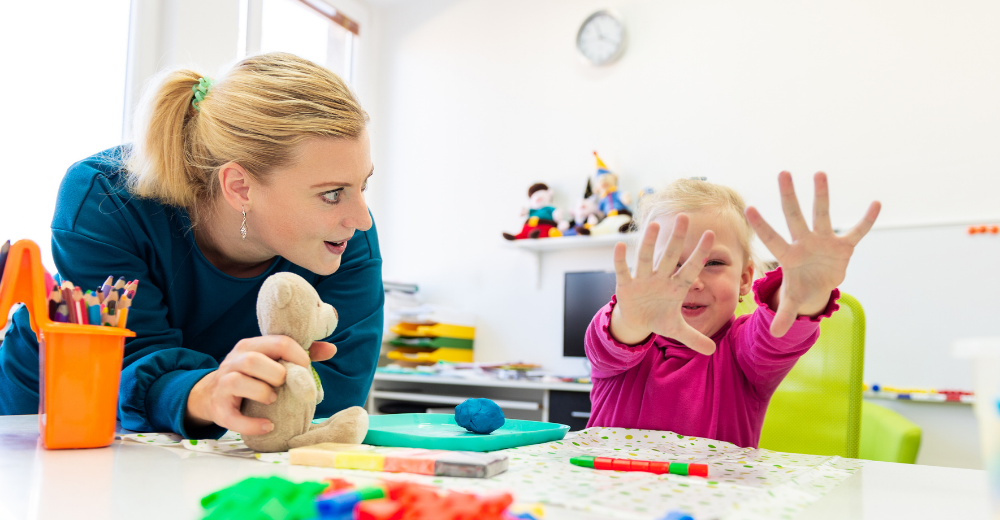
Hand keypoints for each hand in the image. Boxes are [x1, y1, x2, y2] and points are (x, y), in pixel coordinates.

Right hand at [185, 336, 335, 433]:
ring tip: (273, 399)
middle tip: (284, 384)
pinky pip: (233, 417)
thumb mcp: (272, 360)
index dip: (297, 356)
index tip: (306, 368)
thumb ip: (301, 354)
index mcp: (251, 346)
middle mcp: (234, 361)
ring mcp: (223, 385)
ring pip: (238, 382)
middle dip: (276, 374)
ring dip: (262, 392)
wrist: (213, 395)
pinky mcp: (220, 410)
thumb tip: (331, 349)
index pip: (278, 342)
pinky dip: (252, 424)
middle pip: (253, 360)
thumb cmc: (252, 376)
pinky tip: (268, 425)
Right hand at [609, 214, 717, 354]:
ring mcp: (643, 280)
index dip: (700, 254)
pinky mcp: (626, 285)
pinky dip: (620, 260)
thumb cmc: (659, 318)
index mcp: (676, 287)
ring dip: (649, 243)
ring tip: (654, 225)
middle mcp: (660, 278)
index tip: (712, 235)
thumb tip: (713, 351)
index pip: (691, 268)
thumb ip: (694, 338)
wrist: (637, 320)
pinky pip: (623, 271)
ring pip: (646, 258)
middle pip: (670, 256)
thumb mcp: (677, 330)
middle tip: (685, 217)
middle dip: (676, 238)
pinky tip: (620, 245)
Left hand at [745, 171, 879, 337]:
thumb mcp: (792, 300)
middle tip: (782, 172)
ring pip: (822, 214)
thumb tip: (773, 335)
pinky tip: (876, 204)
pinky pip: (857, 231)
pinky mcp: (843, 245)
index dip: (762, 226)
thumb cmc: (800, 288)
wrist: (819, 284)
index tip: (749, 208)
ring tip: (819, 173)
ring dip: (821, 195)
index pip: (772, 239)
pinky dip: (866, 220)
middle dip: (788, 196)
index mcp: (788, 256)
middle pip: (794, 216)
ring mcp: (823, 241)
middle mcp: (804, 242)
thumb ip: (784, 314)